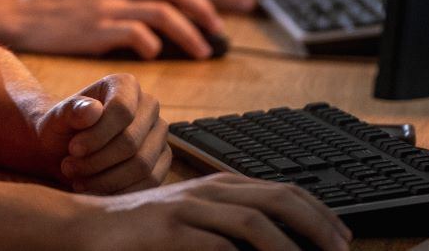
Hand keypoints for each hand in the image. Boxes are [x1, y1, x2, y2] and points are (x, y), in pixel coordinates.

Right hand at [0, 0, 224, 58]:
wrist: (26, 15)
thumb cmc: (65, 8)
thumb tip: (169, 12)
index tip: (215, 20)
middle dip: (204, 11)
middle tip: (218, 33)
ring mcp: (109, 5)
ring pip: (163, 13)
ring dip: (189, 35)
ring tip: (201, 52)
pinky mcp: (98, 27)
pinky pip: (138, 35)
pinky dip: (153, 46)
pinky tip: (154, 56)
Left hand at [35, 73, 168, 193]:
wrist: (66, 151)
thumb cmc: (61, 130)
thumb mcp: (56, 119)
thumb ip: (71, 111)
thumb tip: (93, 110)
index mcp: (126, 85)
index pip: (122, 110)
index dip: (97, 135)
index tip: (72, 150)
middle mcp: (149, 106)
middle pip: (131, 142)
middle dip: (97, 162)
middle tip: (69, 168)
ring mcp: (159, 135)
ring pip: (142, 165)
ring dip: (106, 180)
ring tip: (78, 180)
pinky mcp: (161, 161)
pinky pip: (150, 182)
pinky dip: (120, 192)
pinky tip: (95, 190)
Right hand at [73, 174, 351, 250]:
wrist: (86, 227)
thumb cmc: (142, 229)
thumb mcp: (192, 219)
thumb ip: (228, 225)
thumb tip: (272, 241)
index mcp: (218, 185)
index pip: (281, 190)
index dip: (319, 211)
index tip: (343, 236)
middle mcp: (208, 190)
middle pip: (276, 198)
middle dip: (316, 224)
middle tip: (341, 250)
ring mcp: (187, 208)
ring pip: (252, 221)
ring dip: (287, 246)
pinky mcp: (168, 231)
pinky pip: (215, 245)